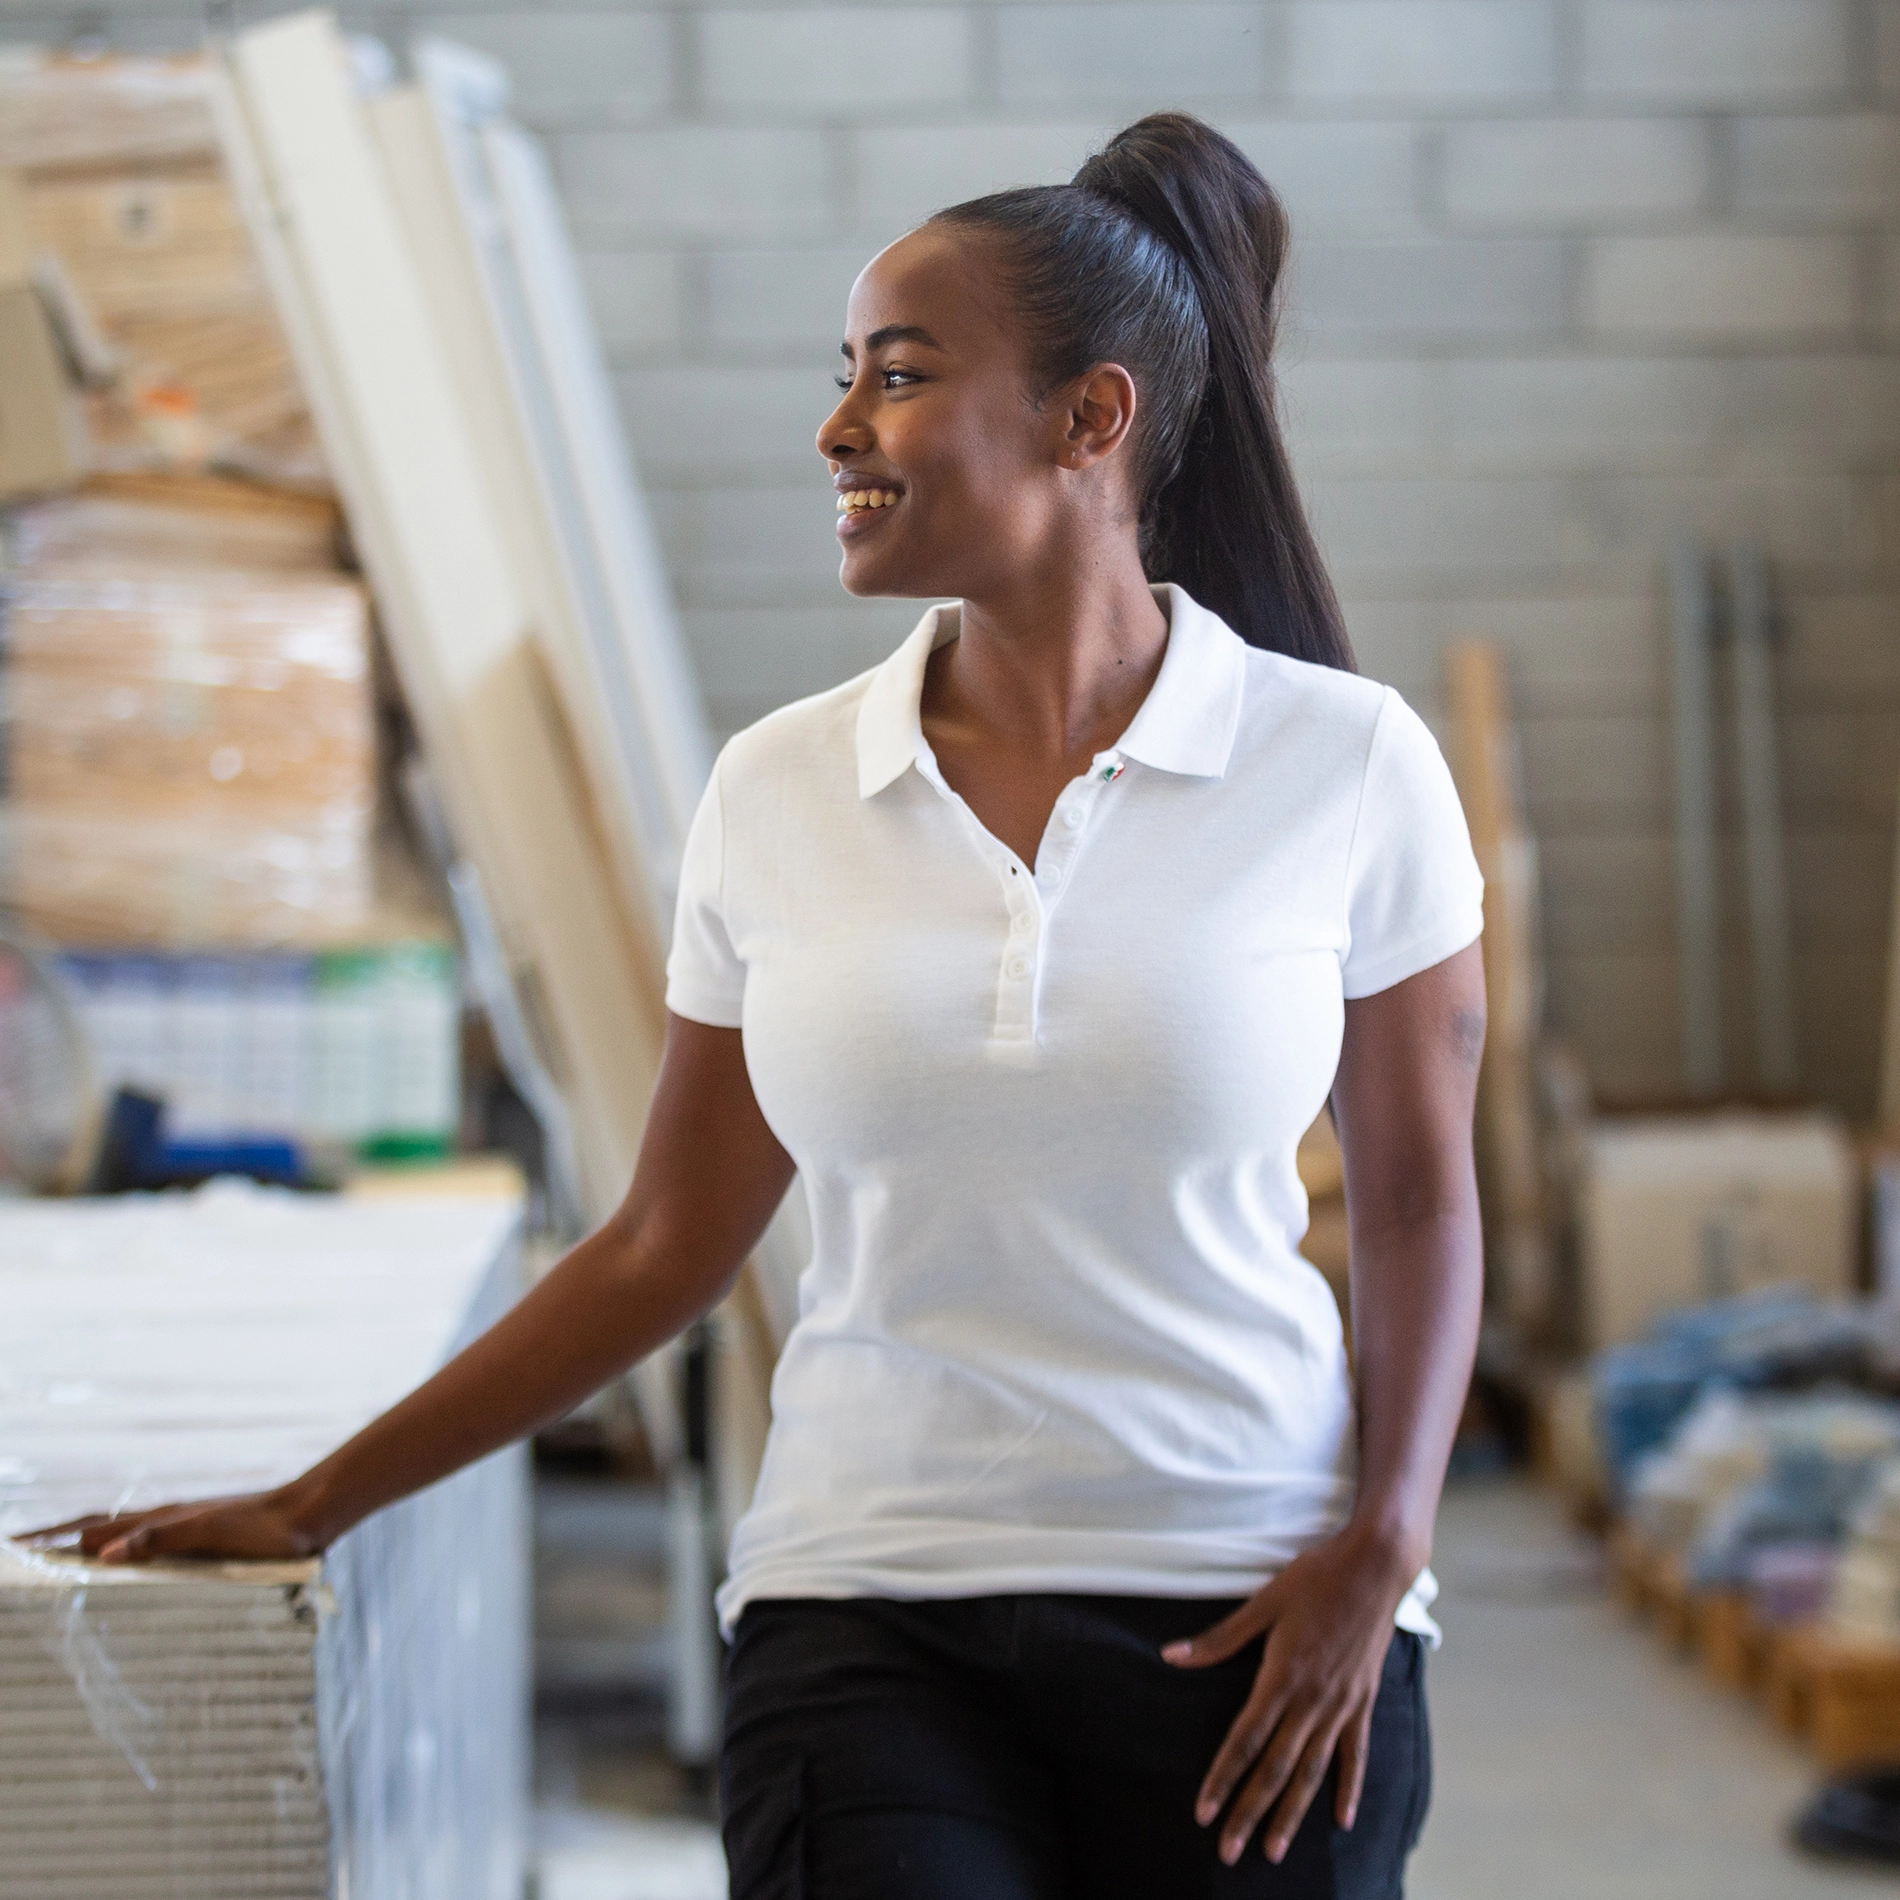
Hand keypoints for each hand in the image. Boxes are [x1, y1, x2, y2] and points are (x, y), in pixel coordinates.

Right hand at [17, 1488, 324, 1565]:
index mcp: (158, 1520)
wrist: (307, 1514)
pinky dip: (120, 1546)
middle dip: (55, 1536)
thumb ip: (160, 1540)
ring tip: (57, 1548)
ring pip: (119, 1531)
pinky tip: (124, 1555)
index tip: (13, 1547)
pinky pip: (146, 1540)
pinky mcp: (200, 1534)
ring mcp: (180, 1525)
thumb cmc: (264, 1528)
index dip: (50, 1538)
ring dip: (84, 1538)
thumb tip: (102, 1553)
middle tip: (19, 1548)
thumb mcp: (211, 1533)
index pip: (89, 1528)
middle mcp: (164, 1519)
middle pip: (96, 1525)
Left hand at [1162, 1522, 1419, 1865]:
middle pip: (1274, 1769)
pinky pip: (1355, 1755)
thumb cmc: (1315, 1577)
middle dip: (1249, 1812)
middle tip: (1228, 1852)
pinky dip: (1348, 1789)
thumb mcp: (1263, 1602)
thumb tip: (1171, 1656)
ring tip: (1274, 1849)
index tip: (1203, 1812)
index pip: (1244, 1741)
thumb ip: (1219, 1638)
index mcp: (1282, 1676)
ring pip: (1311, 1772)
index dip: (1222, 1779)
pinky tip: (1341, 1820)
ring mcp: (1341, 1705)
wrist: (1375, 1567)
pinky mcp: (1364, 1702)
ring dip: (1291, 1813)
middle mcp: (1312, 1700)